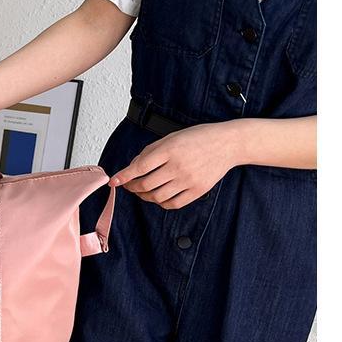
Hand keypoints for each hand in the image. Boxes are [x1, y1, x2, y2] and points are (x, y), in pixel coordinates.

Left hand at [110, 122, 242, 208]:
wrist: (227, 144)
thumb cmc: (198, 137)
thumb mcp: (171, 137)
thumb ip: (150, 152)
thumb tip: (132, 167)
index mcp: (169, 149)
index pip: (140, 167)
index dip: (124, 176)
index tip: (114, 182)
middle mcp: (178, 166)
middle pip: (146, 185)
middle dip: (132, 187)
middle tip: (129, 185)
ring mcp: (188, 180)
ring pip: (157, 197)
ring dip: (144, 196)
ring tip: (142, 191)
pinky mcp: (197, 190)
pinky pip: (173, 204)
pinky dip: (161, 202)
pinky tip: (158, 196)